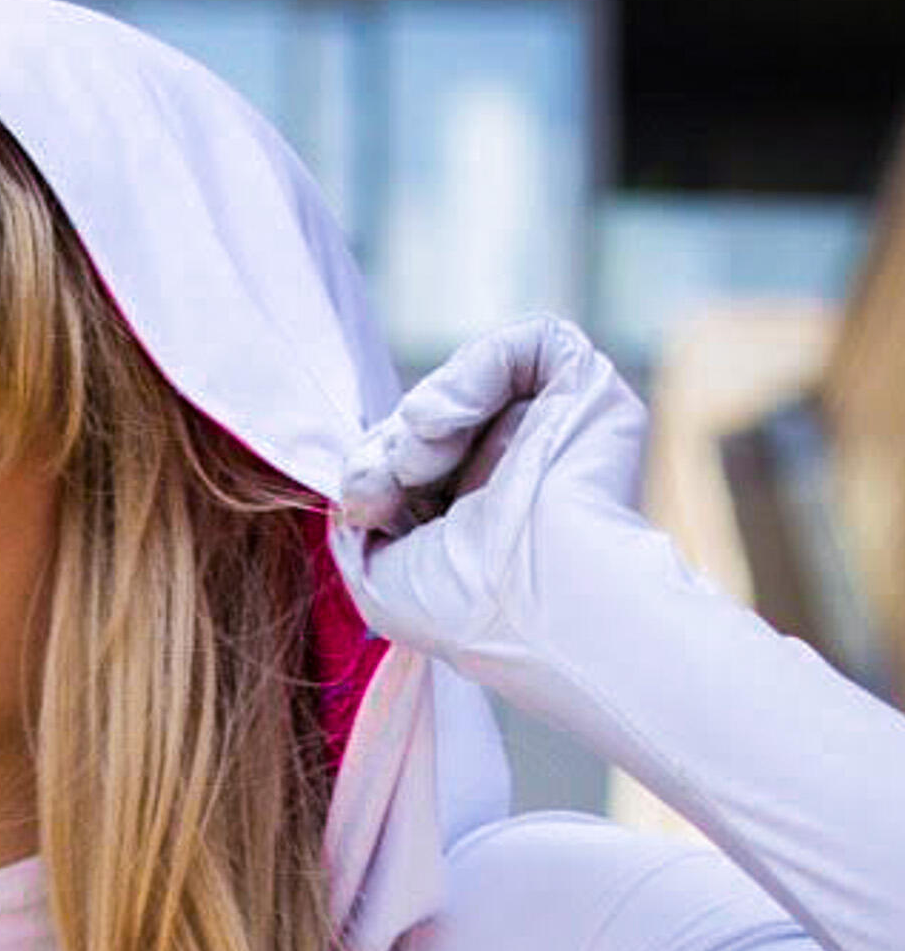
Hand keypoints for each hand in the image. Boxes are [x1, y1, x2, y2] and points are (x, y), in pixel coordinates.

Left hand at [329, 316, 648, 668]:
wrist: (537, 607)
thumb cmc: (460, 610)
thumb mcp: (375, 575)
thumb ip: (360, 516)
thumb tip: (364, 472)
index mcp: (474, 513)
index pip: (408, 456)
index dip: (373, 469)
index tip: (366, 506)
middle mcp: (518, 468)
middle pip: (428, 416)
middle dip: (390, 447)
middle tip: (387, 486)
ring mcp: (557, 428)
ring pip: (470, 379)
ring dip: (423, 416)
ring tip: (419, 462)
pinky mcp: (589, 392)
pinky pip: (531, 341)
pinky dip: (474, 369)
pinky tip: (443, 419)